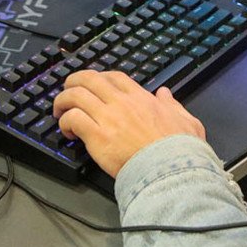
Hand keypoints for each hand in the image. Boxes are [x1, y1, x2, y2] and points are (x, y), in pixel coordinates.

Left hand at [52, 70, 205, 177]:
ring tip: (60, 111)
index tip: (93, 85)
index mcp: (141, 98)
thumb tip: (165, 94)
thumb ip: (173, 104)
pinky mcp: (97, 136)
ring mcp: (107, 117)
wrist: (171, 170)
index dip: (99, 77)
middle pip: (89, 79)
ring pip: (75, 95)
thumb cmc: (180, 149)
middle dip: (74, 81)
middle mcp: (121, 102)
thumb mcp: (186, 119)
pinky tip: (67, 131)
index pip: (113, 76)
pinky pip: (73, 118)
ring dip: (63, 100)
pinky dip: (65, 122)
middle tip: (68, 90)